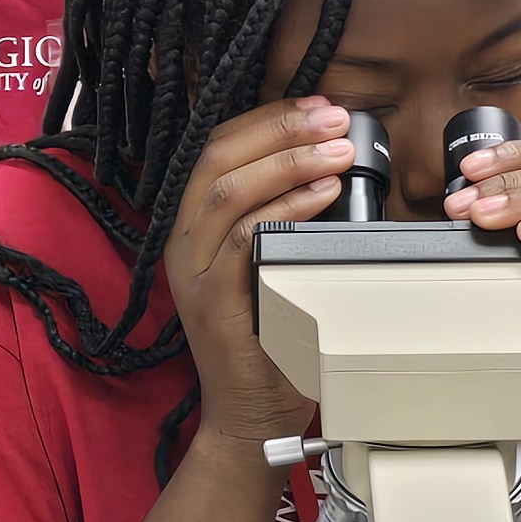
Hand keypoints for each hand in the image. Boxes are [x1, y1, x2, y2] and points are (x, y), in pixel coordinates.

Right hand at [168, 98, 358, 446]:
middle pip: (219, 158)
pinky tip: (323, 196)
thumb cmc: (272, 338)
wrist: (250, 416)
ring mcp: (193, 272)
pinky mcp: (213, 303)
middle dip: (281, 130)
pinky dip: (285, 210)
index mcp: (192, 223)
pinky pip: (244, 240)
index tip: (316, 105)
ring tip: (337, 152)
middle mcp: (183, 241)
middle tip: (333, 119)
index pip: (218, 147)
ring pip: (227, 191)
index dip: (268, 118)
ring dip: (288, 163)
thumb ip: (283, 215)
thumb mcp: (272, 262)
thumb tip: (330, 162)